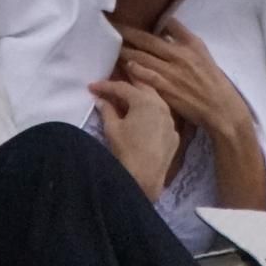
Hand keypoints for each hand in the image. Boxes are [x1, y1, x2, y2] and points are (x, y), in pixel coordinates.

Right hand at [89, 78, 178, 200]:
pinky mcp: (174, 136)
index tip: (91, 87)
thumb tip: (100, 100)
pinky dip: (151, 115)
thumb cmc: (126, 150)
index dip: (105, 86)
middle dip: (127, 87)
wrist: (144, 179)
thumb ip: (106, 110)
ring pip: (156, 103)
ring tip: (125, 102)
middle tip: (111, 88)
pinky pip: (162, 119)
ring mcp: (170, 122)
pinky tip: (142, 121)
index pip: (123, 88)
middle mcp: (162, 107)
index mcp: (145, 101)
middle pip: (143, 89)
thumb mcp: (112, 128)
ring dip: (141, 99)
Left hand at [117, 19, 252, 137]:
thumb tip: (166, 23)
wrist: (220, 107)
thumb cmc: (211, 79)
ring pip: (143, 57)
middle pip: (147, 40)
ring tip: (110, 44)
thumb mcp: (202, 52)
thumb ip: (183, 37)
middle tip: (109, 25)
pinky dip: (136, 70)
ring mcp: (172, 73)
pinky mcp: (167, 90)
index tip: (125, 17)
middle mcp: (179, 56)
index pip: (164, 27)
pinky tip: (126, 65)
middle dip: (127, 32)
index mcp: (188, 45)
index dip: (143, 22)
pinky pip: (148, 77)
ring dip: (126, 50)